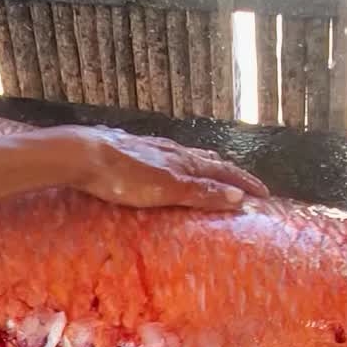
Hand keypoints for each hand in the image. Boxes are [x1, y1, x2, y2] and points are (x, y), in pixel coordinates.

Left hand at [48, 125, 269, 209]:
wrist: (83, 155)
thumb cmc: (124, 176)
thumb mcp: (168, 188)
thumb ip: (201, 192)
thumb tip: (238, 197)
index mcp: (185, 161)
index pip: (224, 170)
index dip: (245, 182)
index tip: (264, 194)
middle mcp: (173, 151)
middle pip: (209, 160)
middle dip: (229, 173)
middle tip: (244, 185)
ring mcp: (152, 150)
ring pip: (187, 157)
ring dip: (206, 168)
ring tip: (213, 175)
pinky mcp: (132, 152)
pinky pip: (166, 159)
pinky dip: (180, 166)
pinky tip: (168, 169)